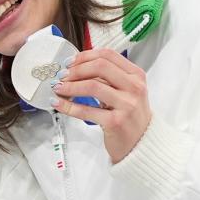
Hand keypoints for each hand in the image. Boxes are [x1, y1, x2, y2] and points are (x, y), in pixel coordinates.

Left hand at [56, 49, 154, 164]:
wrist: (141, 144)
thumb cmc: (130, 116)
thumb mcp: (126, 92)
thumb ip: (108, 79)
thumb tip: (77, 69)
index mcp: (136, 75)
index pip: (108, 55)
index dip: (85, 56)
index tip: (70, 62)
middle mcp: (134, 87)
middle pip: (100, 67)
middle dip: (76, 70)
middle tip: (61, 76)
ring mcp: (126, 105)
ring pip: (92, 86)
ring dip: (70, 86)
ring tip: (58, 88)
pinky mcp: (115, 122)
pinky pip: (86, 110)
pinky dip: (68, 106)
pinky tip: (58, 104)